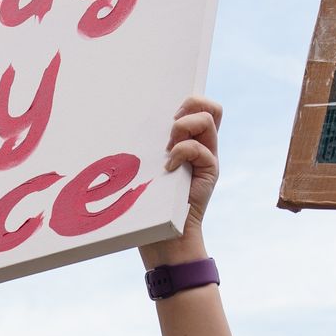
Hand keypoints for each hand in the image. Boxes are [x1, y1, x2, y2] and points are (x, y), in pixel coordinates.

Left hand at [139, 97, 221, 267]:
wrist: (165, 235)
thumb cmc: (148, 201)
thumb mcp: (144, 166)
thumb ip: (148, 144)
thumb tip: (125, 118)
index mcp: (188, 140)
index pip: (199, 106)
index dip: (187, 99)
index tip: (164, 111)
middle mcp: (202, 145)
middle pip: (211, 106)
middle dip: (189, 106)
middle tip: (170, 127)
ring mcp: (207, 157)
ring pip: (209, 118)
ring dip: (184, 126)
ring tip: (168, 146)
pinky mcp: (210, 171)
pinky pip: (201, 148)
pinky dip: (182, 152)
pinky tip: (168, 168)